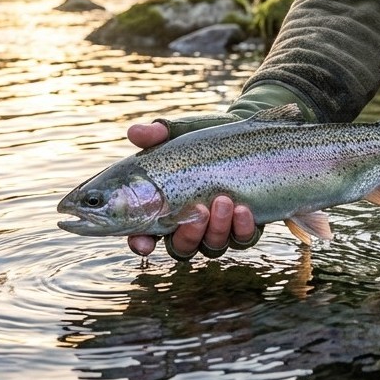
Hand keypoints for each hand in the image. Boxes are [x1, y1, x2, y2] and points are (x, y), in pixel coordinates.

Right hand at [120, 83, 307, 259]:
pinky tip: (243, 210)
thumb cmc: (203, 139)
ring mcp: (218, 229)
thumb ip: (156, 134)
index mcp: (166, 209)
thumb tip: (134, 133)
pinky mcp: (244, 227)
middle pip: (182, 247)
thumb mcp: (180, 133)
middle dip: (189, 234)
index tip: (145, 243)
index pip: (146, 236)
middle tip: (199, 209)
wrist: (245, 135)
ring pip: (213, 246)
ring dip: (217, 229)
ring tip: (224, 200)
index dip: (141, 243)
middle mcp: (190, 226)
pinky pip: (243, 239)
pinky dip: (243, 229)